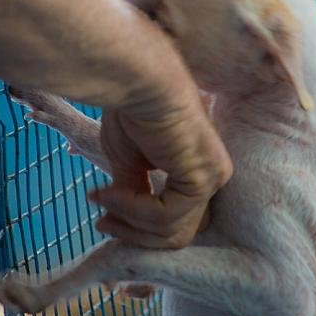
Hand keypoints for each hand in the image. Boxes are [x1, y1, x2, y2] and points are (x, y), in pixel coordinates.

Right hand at [88, 79, 231, 248]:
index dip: (141, 229)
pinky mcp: (203, 179)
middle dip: (136, 234)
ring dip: (129, 219)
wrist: (137, 81)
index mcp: (199, 170)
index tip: (104, 220)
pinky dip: (133, 209)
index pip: (179, 221)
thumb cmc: (133, 109)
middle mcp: (213, 176)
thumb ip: (135, 190)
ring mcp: (212, 178)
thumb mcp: (130, 161)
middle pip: (179, 234)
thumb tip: (120, 217)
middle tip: (102, 222)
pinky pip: (165, 216)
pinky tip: (111, 191)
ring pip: (172, 231)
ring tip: (102, 197)